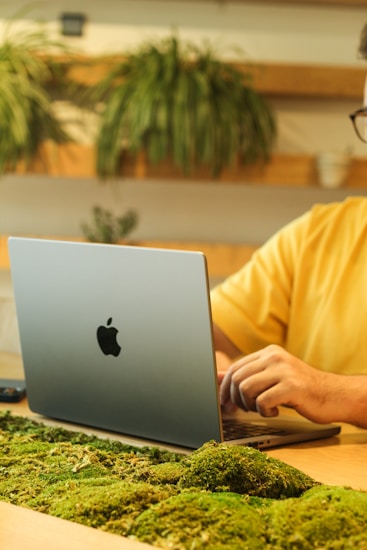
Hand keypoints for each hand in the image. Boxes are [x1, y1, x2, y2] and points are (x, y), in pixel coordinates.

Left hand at [219, 344, 353, 424]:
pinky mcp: (292, 386)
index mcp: (268, 352)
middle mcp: (274, 357)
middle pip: (237, 378)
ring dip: (249, 405)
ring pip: (246, 389)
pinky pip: (262, 401)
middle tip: (245, 410)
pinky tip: (274, 412)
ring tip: (262, 408)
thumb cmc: (301, 389)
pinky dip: (264, 411)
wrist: (333, 395)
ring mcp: (283, 370)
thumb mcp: (272, 378)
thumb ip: (247, 376)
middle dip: (235, 399)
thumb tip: (216, 377)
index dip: (225, 388)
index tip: (226, 404)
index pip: (235, 367)